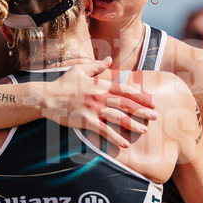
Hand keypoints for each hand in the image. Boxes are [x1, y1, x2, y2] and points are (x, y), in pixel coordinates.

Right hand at [41, 58, 157, 147]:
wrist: (46, 97)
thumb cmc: (63, 83)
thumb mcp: (80, 70)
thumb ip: (97, 66)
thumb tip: (110, 58)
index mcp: (100, 85)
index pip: (125, 90)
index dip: (140, 96)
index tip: (152, 101)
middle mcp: (100, 97)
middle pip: (125, 104)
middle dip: (142, 110)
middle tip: (155, 116)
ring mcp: (93, 109)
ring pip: (118, 118)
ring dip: (132, 124)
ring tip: (144, 130)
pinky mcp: (85, 121)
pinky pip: (104, 130)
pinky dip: (115, 137)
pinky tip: (125, 144)